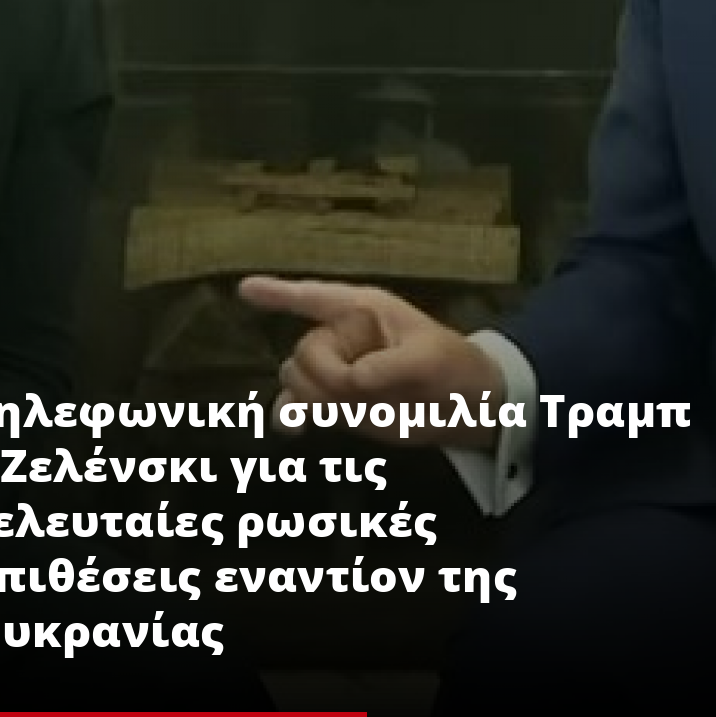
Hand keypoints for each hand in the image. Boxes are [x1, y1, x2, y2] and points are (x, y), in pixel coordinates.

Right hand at [239, 276, 505, 449]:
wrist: (470, 409)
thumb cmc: (455, 366)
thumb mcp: (429, 359)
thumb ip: (388, 368)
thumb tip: (351, 384)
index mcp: (363, 311)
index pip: (314, 297)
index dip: (279, 293)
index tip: (244, 289)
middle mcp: (344, 337)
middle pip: (304, 352)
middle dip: (326, 375)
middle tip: (366, 389)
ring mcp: (339, 371)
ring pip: (297, 380)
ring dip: (318, 398)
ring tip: (358, 406)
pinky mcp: (340, 404)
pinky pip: (299, 406)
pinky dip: (292, 415)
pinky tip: (295, 427)